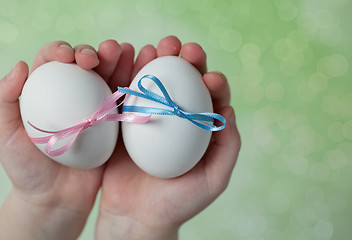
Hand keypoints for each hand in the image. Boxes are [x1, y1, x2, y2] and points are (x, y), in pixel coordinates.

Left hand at [0, 40, 124, 239]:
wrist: (57, 199)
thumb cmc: (28, 170)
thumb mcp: (4, 137)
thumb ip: (4, 101)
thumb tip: (21, 65)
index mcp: (46, 92)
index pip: (53, 61)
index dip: (61, 51)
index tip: (68, 58)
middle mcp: (73, 95)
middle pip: (85, 65)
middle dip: (96, 52)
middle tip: (105, 52)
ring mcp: (96, 108)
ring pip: (107, 78)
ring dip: (118, 61)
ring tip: (126, 51)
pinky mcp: (114, 123)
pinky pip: (123, 101)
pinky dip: (131, 84)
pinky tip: (139, 72)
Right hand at [95, 36, 240, 239]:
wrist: (136, 216)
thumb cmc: (178, 202)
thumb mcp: (213, 179)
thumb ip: (228, 147)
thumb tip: (228, 109)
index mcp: (200, 129)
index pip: (211, 98)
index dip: (213, 82)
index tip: (209, 77)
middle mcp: (176, 117)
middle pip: (184, 82)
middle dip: (186, 61)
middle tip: (182, 48)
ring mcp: (150, 116)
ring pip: (156, 82)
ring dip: (158, 61)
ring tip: (157, 48)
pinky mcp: (125, 119)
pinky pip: (128, 94)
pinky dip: (130, 75)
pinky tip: (131, 61)